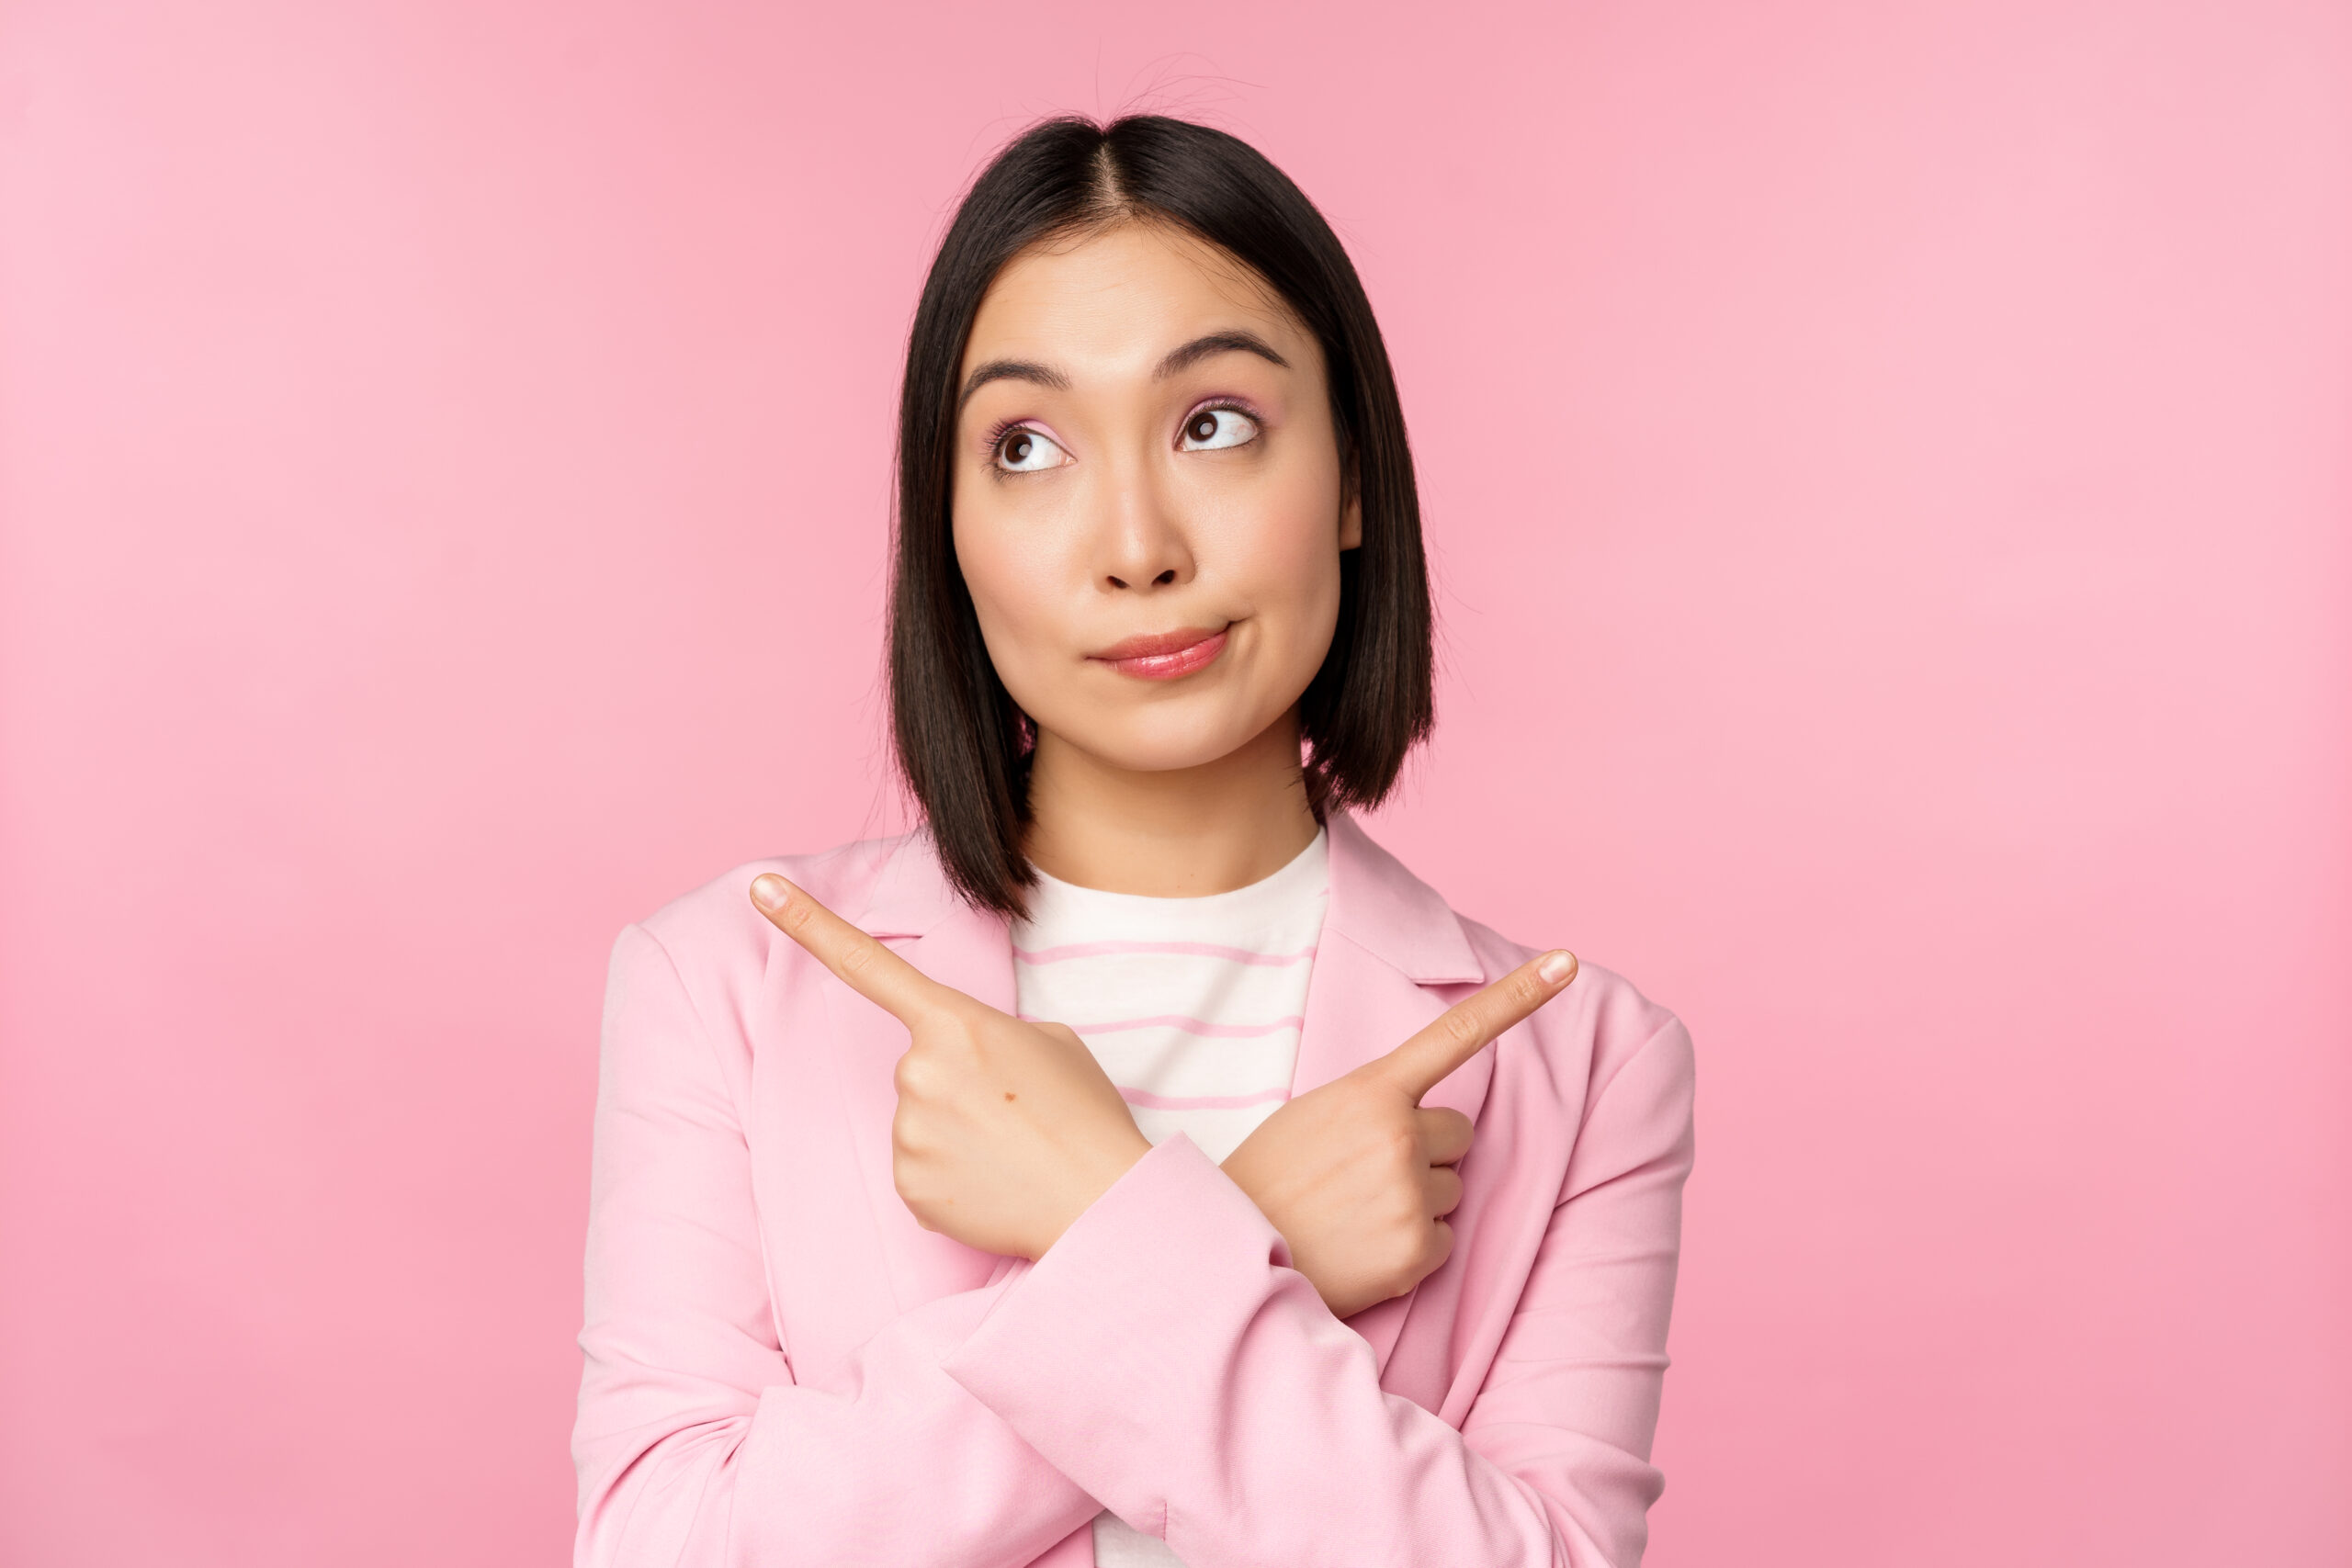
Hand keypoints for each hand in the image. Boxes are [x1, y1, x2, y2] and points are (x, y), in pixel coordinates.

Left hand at [750, 872, 1152, 1261]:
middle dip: (957, 1085)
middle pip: (916, 1067)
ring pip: (916, 1120)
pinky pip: (917, 1169)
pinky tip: (991, 1182)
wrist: (1104, 1203)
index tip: (759, 889)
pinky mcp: (907, 1186)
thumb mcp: (1048, 1043)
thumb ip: (986, 1036)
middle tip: (1014, 1111)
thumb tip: (958, 1066)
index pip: (867, 964)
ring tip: (1010, 1150)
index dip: (808, 923)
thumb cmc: (1084, 1116)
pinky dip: (950, 1176)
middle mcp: (917, 1072)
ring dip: (955, 1132)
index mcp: (955, 1022)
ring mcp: (907, 1131)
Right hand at [1219, 949, 1578, 1319]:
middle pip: (1459, 1135)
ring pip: (1454, 1189)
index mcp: (1372, 1091)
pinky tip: (1364, 1248)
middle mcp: (1400, 1135)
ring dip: (1418, 1201)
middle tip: (1365, 1175)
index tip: (1566, 962)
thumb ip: (1375, 1105)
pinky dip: (1412, 1248)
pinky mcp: (1416, 1250)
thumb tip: (1429, 1124)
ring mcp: (1411, 1193)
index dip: (1519, 996)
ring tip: (1356, 1214)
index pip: (1456, 1033)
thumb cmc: (1269, 1181)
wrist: (1228, 1254)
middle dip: (1427, 1153)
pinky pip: (1444, 1241)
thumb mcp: (1314, 1115)